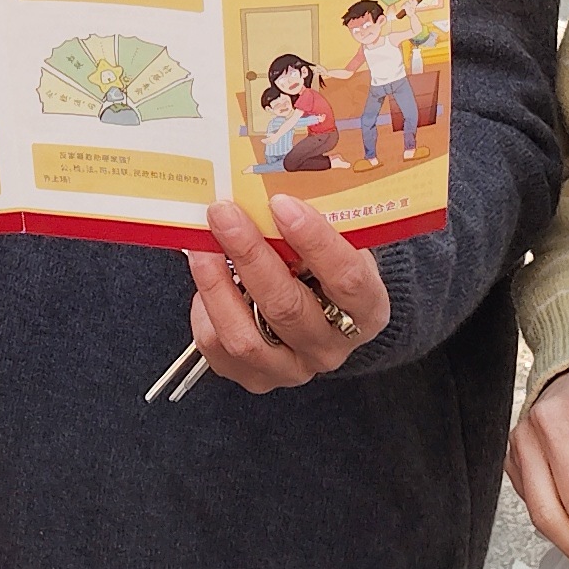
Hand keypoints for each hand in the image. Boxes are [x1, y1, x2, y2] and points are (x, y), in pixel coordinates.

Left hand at [182, 196, 391, 393]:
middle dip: (250, 254)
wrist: (326, 313)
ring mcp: (292, 369)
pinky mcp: (255, 379)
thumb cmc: (327, 268)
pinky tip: (208, 279)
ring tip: (202, 247)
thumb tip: (266, 189)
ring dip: (217, 286)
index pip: (346, 278)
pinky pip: (219, 350)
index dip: (314, 240)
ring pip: (246, 338)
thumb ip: (313, 225)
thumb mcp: (339, 243)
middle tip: (224, 215)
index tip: (281, 204)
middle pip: (287, 307)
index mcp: (367, 310)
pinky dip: (206, 310)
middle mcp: (331, 348)